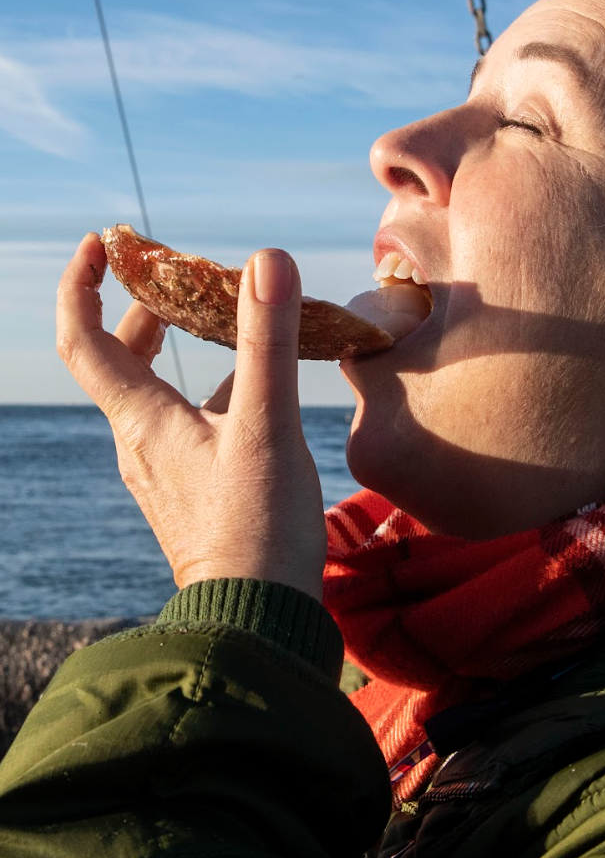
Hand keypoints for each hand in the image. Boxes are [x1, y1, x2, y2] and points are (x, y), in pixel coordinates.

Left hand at [57, 233, 325, 599]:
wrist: (256, 616)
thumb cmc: (257, 526)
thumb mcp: (267, 426)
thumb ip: (268, 342)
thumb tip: (267, 261)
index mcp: (142, 421)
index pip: (84, 340)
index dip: (82, 285)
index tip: (106, 242)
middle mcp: (141, 442)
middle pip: (119, 361)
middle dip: (141, 309)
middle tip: (174, 274)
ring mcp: (165, 469)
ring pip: (154, 391)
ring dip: (176, 347)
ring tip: (222, 318)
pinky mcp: (194, 490)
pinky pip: (186, 422)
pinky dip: (209, 389)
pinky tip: (256, 390)